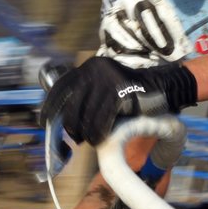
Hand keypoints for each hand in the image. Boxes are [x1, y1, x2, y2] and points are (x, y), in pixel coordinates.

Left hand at [39, 57, 197, 146]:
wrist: (162, 88)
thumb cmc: (130, 95)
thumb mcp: (103, 90)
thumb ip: (85, 98)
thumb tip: (62, 122)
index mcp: (87, 67)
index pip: (60, 88)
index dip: (50, 108)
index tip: (44, 123)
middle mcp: (94, 69)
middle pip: (71, 106)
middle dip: (71, 126)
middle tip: (76, 139)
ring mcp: (107, 79)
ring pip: (86, 115)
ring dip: (87, 133)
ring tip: (91, 140)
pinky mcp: (119, 91)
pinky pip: (102, 119)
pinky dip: (99, 133)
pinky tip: (100, 140)